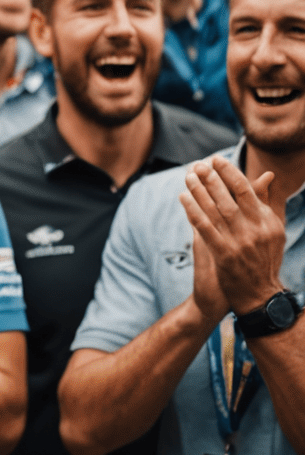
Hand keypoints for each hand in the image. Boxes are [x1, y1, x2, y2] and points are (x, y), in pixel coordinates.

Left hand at [180, 154, 286, 316]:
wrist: (260, 295)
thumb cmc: (265, 257)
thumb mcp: (272, 230)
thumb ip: (267, 201)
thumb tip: (268, 174)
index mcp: (267, 223)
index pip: (246, 191)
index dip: (230, 172)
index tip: (216, 159)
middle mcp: (254, 232)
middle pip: (228, 198)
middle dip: (211, 179)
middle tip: (198, 164)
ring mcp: (238, 244)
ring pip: (214, 211)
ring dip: (198, 191)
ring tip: (188, 176)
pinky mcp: (224, 255)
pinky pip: (205, 228)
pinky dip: (193, 210)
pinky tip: (183, 197)